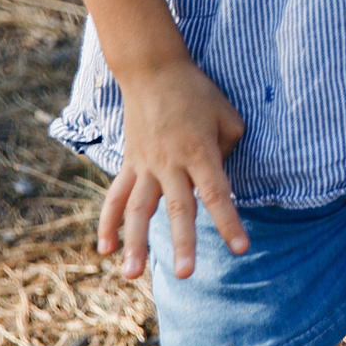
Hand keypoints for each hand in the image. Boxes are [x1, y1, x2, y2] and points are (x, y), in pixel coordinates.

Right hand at [100, 56, 247, 280]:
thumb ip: (228, 150)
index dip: (229, 222)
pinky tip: (104, 250)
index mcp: (200, 152)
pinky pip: (116, 197)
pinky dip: (108, 224)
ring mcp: (146, 165)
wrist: (153, 71)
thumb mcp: (227, 115)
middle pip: (178, 208)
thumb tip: (220, 180)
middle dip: (182, 242)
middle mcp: (171, 163)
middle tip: (185, 275)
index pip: (218, 194)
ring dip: (135, 243)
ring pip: (138, 210)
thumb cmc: (197, 92)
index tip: (241, 248)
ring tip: (132, 275)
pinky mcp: (129, 164)